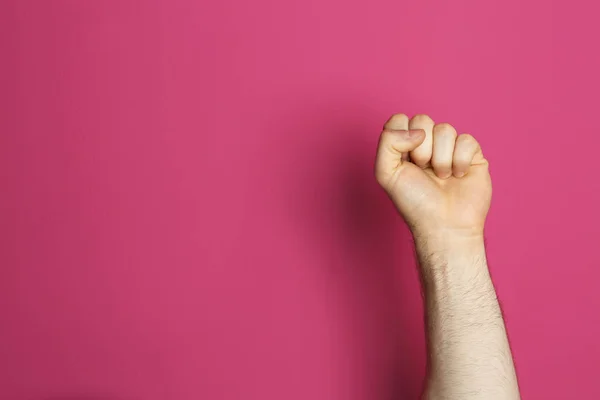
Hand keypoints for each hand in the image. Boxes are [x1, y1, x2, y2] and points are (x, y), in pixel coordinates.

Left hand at [375, 114, 490, 239]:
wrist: (444, 225)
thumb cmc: (415, 203)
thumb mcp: (386, 173)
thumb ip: (388, 142)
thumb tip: (417, 131)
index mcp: (404, 147)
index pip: (400, 120)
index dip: (401, 136)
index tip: (405, 160)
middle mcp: (426, 145)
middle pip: (422, 119)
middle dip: (421, 148)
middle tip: (423, 170)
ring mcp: (449, 149)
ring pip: (445, 128)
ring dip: (440, 158)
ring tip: (441, 177)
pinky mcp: (472, 154)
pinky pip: (466, 139)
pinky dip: (460, 160)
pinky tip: (458, 176)